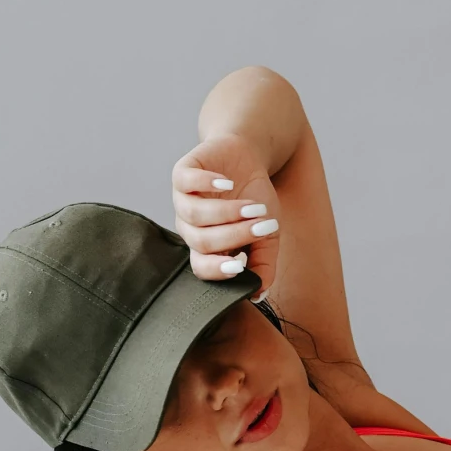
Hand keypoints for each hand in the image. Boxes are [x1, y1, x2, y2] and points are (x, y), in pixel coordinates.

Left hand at [171, 133, 279, 294]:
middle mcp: (190, 225)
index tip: (240, 267)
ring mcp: (183, 198)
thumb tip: (259, 293)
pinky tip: (227, 182)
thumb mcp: (268, 234)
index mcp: (207, 245)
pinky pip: (185, 182)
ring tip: (252, 207)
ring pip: (194, 215)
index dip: (217, 270)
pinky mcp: (183, 173)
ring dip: (226, 213)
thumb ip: (264, 263)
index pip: (201, 267)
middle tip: (261, 226)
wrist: (249, 156)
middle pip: (202, 241)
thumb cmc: (256, 198)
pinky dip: (206, 183)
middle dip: (234, 236)